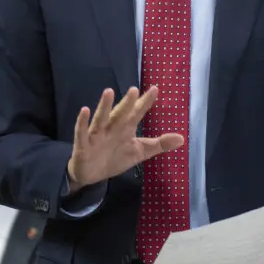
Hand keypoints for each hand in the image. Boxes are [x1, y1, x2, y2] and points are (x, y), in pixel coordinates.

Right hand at [66, 87, 182, 191]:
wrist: (90, 175)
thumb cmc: (115, 158)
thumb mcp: (139, 152)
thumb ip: (159, 144)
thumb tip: (182, 138)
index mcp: (125, 129)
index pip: (137, 114)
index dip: (145, 103)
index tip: (155, 89)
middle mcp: (111, 128)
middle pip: (120, 114)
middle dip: (126, 103)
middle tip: (134, 90)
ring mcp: (97, 135)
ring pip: (101, 119)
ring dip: (104, 106)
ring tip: (108, 92)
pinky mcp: (83, 144)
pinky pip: (81, 132)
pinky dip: (81, 122)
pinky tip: (84, 110)